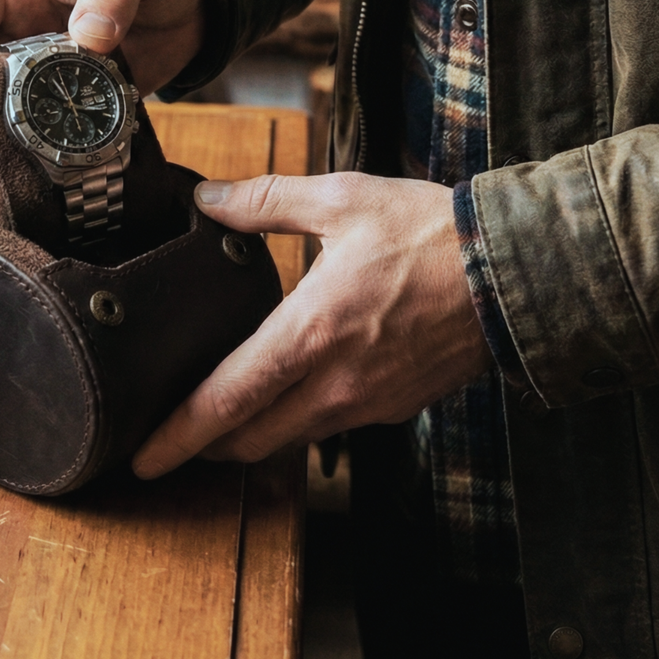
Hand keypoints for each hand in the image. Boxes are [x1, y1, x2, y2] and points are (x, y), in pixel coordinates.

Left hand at [132, 172, 491, 477]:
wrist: (516, 272)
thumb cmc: (429, 233)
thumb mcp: (341, 199)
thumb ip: (265, 201)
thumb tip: (208, 199)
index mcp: (313, 332)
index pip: (228, 400)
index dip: (178, 434)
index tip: (141, 459)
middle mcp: (337, 383)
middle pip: (250, 438)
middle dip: (202, 446)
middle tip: (165, 439)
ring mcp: (369, 403)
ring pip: (288, 439)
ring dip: (247, 436)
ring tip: (215, 419)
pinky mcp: (394, 407)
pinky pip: (328, 427)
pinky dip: (293, 423)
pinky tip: (284, 397)